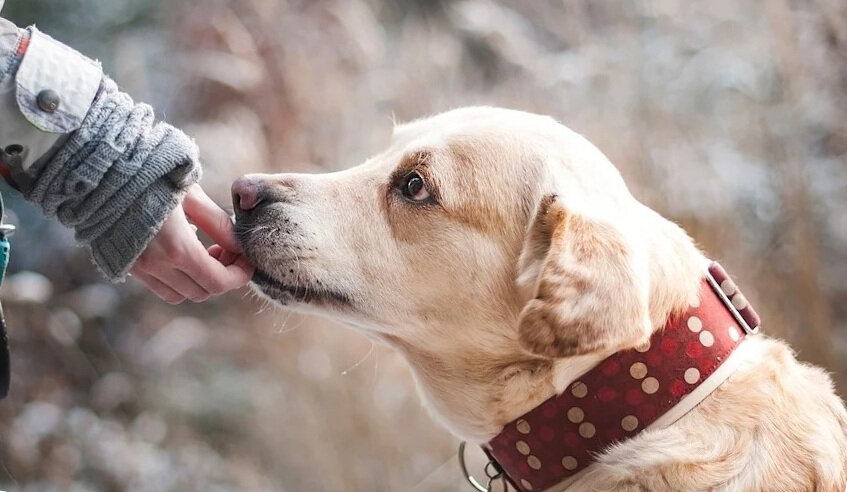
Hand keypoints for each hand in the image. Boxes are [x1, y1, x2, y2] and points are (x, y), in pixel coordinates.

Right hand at [130, 184, 253, 303]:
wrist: (99, 170)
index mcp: (176, 248)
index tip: (247, 259)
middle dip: (222, 276)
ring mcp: (137, 268)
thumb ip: (218, 224)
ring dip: (198, 280)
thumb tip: (240, 245)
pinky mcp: (124, 264)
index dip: (239, 275)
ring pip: (179, 294)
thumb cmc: (150, 175)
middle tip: (227, 251)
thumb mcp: (191, 195)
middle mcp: (155, 265)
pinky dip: (176, 278)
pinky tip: (180, 249)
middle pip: (201, 292)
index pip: (218, 282)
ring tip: (205, 252)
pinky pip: (157, 286)